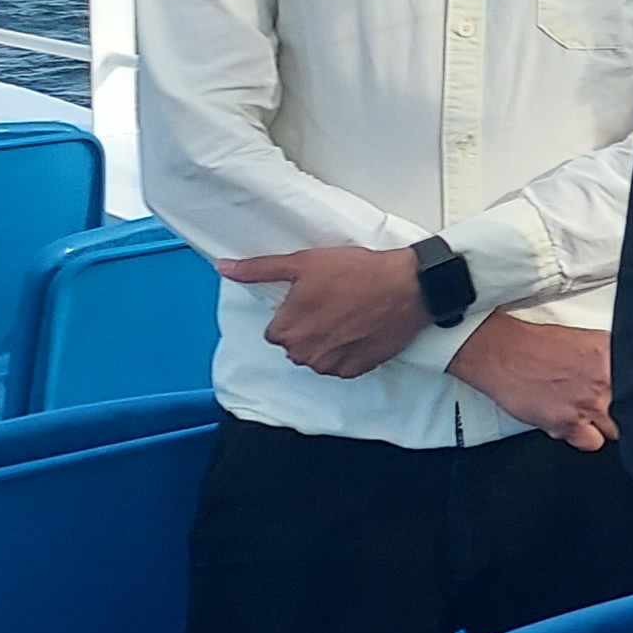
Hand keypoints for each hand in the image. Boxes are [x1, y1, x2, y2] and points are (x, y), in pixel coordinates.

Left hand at [213, 243, 426, 379]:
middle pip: (295, 344)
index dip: (294, 312)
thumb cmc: (357, 273)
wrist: (406, 287)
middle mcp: (304, 353)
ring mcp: (330, 364)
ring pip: (316, 356)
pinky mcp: (355, 370)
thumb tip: (225, 268)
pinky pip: (340, 365)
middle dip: (308, 328)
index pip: (276, 329)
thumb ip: (259, 269)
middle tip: (333, 303)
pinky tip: (359, 330)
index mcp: (286, 329)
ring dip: (326, 342)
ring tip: (348, 315)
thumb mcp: (303, 262)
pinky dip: (347, 352)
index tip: (314, 297)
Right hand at [450, 312, 615, 450]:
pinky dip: (584, 438)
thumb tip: (627, 371)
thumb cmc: (536, 345)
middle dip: (622, 411)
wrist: (503, 354)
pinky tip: (575, 427)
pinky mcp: (568, 423)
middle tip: (610, 409)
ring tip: (592, 419)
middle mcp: (604, 381)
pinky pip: (590, 442)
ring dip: (605, 427)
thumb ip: (609, 358)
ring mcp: (588, 404)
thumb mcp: (585, 341)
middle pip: (632, 410)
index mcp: (611, 356)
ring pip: (614, 431)